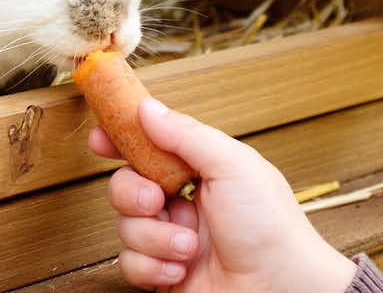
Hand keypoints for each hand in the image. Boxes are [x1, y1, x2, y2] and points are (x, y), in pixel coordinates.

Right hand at [88, 98, 355, 291]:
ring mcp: (171, 239)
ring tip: (189, 246)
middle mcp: (182, 203)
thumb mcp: (233, 166)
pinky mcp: (163, 273)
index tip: (101, 137)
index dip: (121, 139)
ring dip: (155, 237)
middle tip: (156, 199)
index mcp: (200, 170)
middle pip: (125, 185)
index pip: (150, 146)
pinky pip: (129, 264)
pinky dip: (153, 266)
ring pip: (125, 227)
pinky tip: (180, 269)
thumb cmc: (272, 229)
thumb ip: (187, 134)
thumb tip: (148, 108)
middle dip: (133, 193)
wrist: (282, 289)